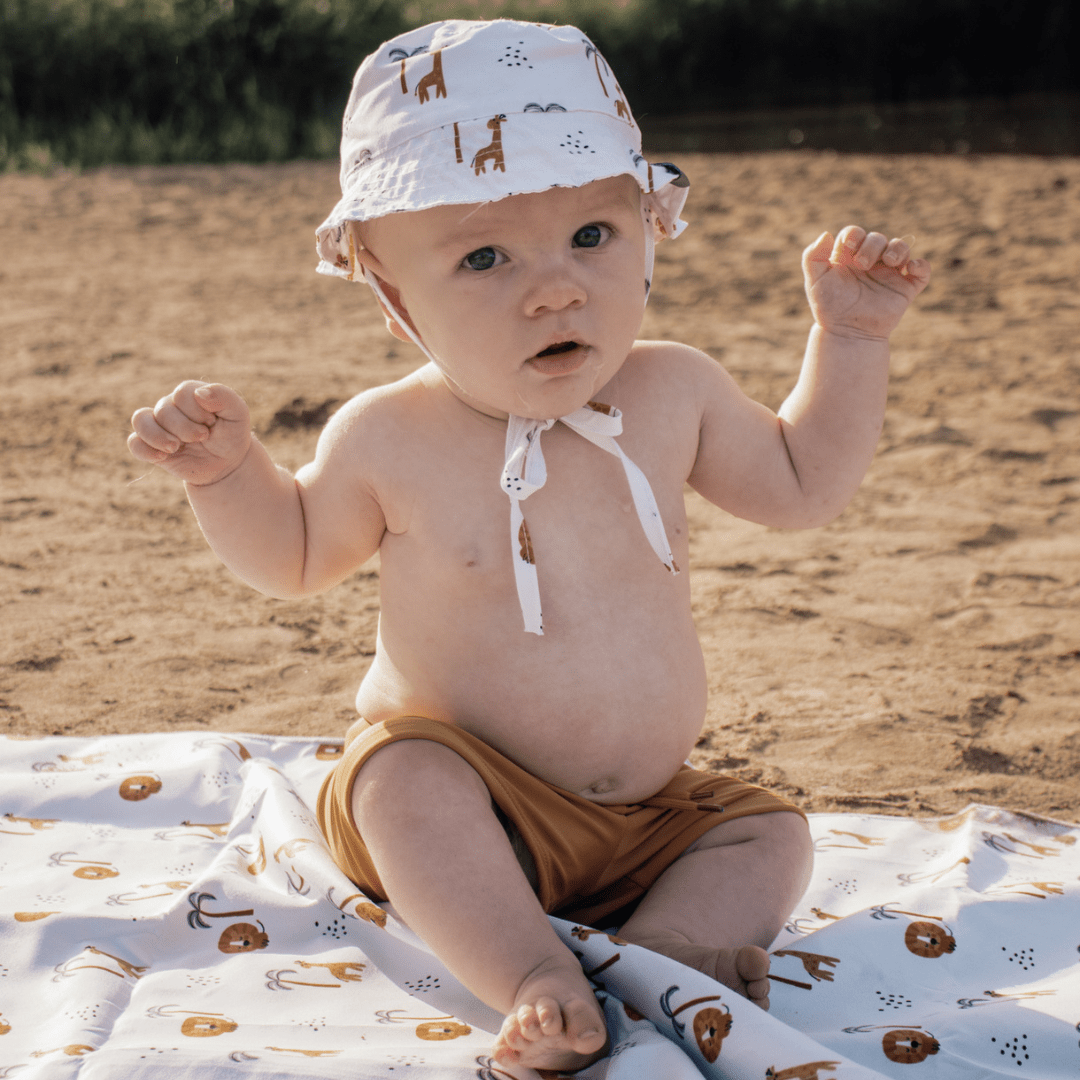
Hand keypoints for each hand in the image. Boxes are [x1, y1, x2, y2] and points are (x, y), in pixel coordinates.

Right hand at [128, 381, 251, 485]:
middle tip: (203, 437)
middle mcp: (170, 406)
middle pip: (164, 410)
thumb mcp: (238, 414)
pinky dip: (145, 450)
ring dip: (159, 436)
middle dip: (186, 428)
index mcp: (189, 394)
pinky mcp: (151, 446)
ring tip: (176, 448)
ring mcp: (158, 426)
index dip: (198, 412)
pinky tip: (162, 458)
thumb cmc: (231, 435)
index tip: (213, 424)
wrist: (226, 464)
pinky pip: (134, 443)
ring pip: (141, 420)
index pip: (182, 394)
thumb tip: (200, 393)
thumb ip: (225, 397)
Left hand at [803, 226, 930, 339]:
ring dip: (898, 248)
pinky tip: (910, 268)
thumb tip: (826, 234)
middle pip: (877, 238)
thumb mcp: (815, 282)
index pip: (855, 234)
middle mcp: (870, 262)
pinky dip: (922, 265)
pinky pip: (922, 271)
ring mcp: (889, 274)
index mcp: (849, 257)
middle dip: (872, 245)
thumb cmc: (829, 308)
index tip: (849, 246)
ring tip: (890, 261)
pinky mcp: (905, 288)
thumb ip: (812, 257)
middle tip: (863, 264)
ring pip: (901, 248)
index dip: (854, 234)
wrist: (847, 333)